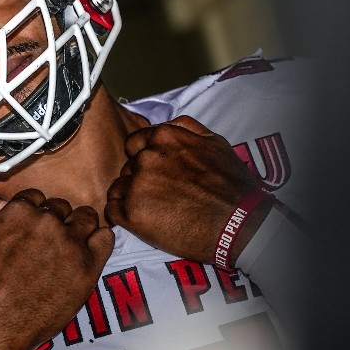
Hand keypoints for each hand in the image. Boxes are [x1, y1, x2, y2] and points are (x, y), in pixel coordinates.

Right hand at [0, 189, 115, 349]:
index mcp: (19, 211)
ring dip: (79, 228)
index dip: (34, 213)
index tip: (32, 231)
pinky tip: (87, 252)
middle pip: (61, 207)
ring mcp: (70, 243)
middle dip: (55, 221)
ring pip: (86, 218)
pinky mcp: (88, 266)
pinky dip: (99, 240)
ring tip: (68, 248)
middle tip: (47, 245)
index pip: (37, 197)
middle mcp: (47, 222)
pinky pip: (106, 238)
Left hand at [105, 115, 268, 263]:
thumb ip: (185, 128)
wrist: (237, 224)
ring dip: (130, 198)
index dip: (143, 158)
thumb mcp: (215, 143)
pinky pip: (112, 211)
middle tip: (161, 195)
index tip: (157, 173)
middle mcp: (145, 158)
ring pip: (118, 188)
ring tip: (155, 210)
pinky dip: (123, 216)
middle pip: (127, 167)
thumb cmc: (230, 185)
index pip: (134, 144)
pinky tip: (143, 221)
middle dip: (139, 179)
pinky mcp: (131, 215)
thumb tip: (166, 125)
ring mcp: (136, 187)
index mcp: (163, 138)